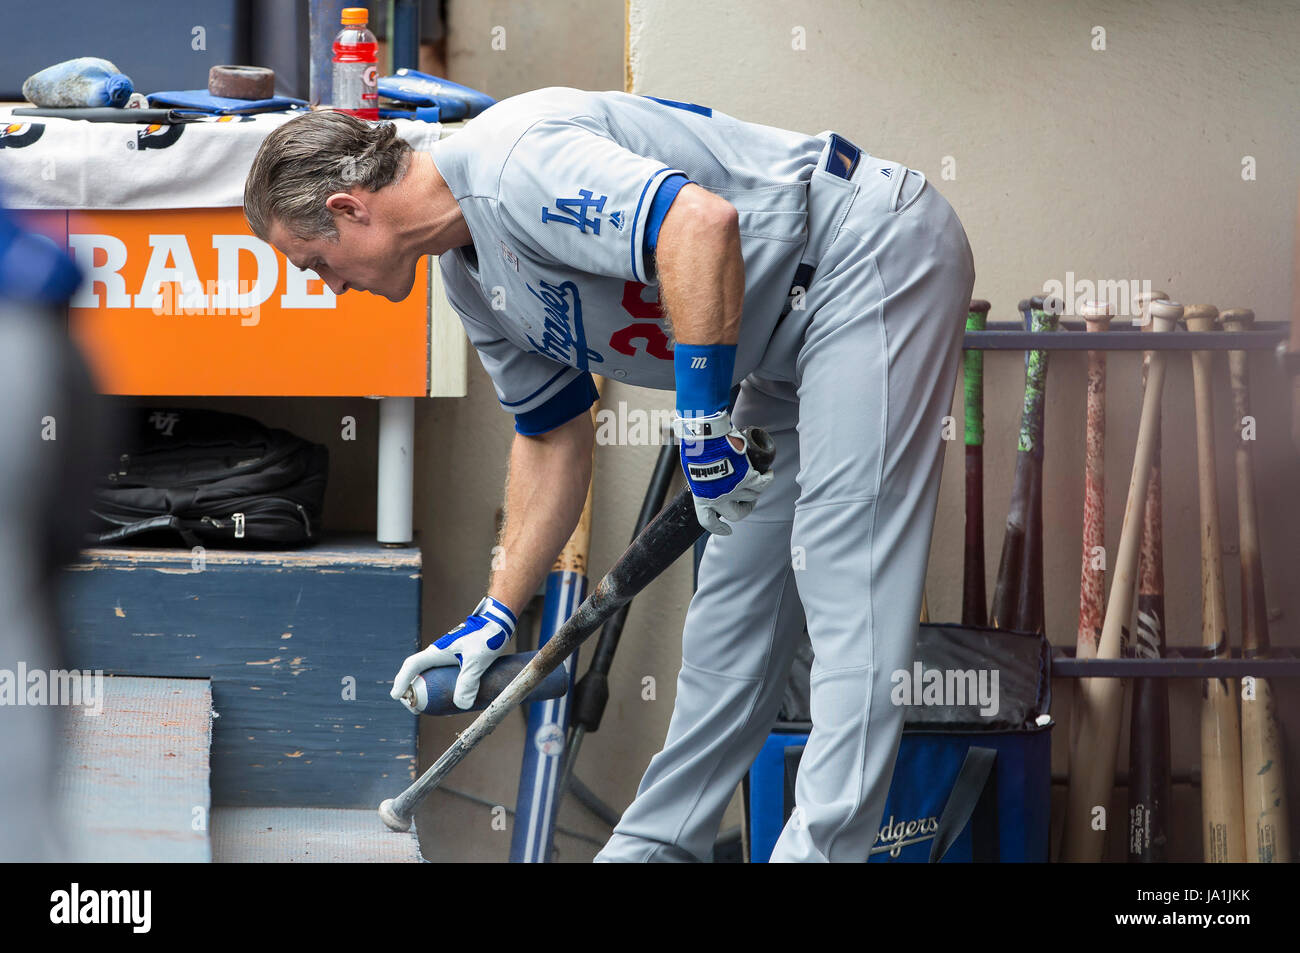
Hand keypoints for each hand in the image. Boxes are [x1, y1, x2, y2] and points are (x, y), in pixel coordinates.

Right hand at [390, 596, 516, 711]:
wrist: (499, 621)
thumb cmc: (487, 635)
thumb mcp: (477, 660)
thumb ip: (468, 681)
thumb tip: (461, 705)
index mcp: (437, 652)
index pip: (412, 666)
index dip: (402, 681)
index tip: (396, 696)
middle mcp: (440, 654)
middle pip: (417, 672)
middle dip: (411, 690)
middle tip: (414, 709)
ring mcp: (449, 656)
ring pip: (430, 674)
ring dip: (425, 690)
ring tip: (429, 708)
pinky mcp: (460, 659)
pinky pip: (444, 676)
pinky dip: (442, 688)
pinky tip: (453, 699)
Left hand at [674, 410, 773, 534]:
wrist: (705, 438)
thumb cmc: (694, 448)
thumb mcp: (692, 466)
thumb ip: (700, 473)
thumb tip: (702, 467)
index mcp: (702, 497)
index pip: (708, 521)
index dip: (719, 528)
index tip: (727, 531)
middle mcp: (719, 498)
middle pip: (737, 514)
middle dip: (745, 509)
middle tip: (749, 502)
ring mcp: (735, 489)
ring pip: (753, 496)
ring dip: (757, 490)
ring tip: (760, 478)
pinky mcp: (747, 477)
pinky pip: (763, 482)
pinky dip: (767, 477)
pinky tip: (768, 472)